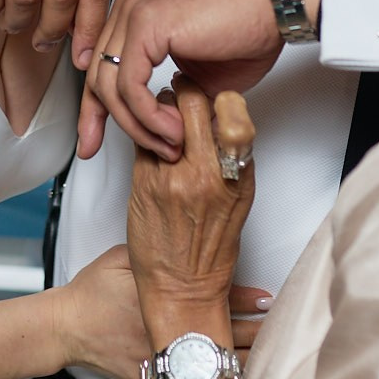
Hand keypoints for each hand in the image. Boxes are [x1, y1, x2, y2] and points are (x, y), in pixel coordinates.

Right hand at [54, 242, 268, 378]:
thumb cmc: (93, 290)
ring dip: (239, 358)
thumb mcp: (125, 257)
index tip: (268, 299)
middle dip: (253, 331)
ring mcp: (161, 359)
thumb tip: (181, 239)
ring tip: (268, 353)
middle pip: (221, 334)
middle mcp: (167, 331)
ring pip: (210, 365)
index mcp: (164, 298)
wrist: (66, 328)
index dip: (245, 300)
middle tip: (279, 326)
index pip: (216, 298)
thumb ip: (157, 250)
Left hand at [79, 0, 291, 160]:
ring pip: (110, 86)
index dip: (93, 109)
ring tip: (170, 145)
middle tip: (117, 151)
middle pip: (97, 78)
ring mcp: (134, 12)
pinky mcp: (146, 23)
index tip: (91, 143)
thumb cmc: (247, 34)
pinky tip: (172, 130)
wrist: (274, 8)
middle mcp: (128, 8)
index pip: (100, 68)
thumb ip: (170, 99)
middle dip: (103, 122)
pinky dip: (148, 116)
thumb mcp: (197, 78)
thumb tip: (160, 133)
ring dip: (138, 126)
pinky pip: (130, 85)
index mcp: (134, 15)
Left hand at [128, 80, 257, 330]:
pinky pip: (140, 140)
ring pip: (158, 114)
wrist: (181, 288)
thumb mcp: (239, 199)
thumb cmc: (211, 248)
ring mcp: (169, 177)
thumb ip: (232, 157)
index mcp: (236, 175)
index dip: (221, 96)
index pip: (232, 110)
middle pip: (190, 101)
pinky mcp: (141, 183)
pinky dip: (144, 136)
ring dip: (160, 111)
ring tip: (164, 123)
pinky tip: (151, 146)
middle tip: (181, 93)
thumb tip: (220, 118)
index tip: (215, 97)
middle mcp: (204, 173)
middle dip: (185, 91)